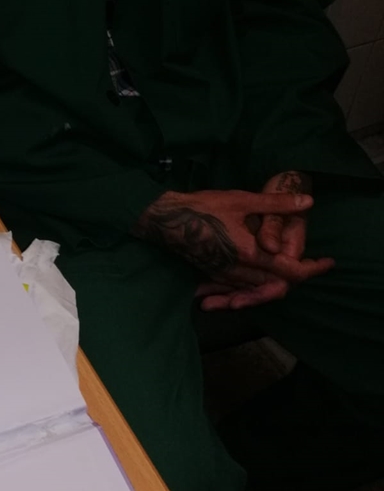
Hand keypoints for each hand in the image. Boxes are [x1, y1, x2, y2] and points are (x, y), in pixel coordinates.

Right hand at [195, 172, 333, 309]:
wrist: (164, 219)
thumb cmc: (203, 207)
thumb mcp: (242, 200)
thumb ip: (276, 203)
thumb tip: (307, 202)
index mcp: (250, 255)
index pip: (289, 272)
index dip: (312, 269)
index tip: (326, 263)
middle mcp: (238, 272)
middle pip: (277, 286)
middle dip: (295, 277)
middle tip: (310, 263)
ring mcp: (224, 277)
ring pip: (258, 290)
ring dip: (276, 282)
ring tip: (288, 267)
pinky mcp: (212, 276)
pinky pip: (240, 288)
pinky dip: (254, 285)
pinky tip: (257, 275)